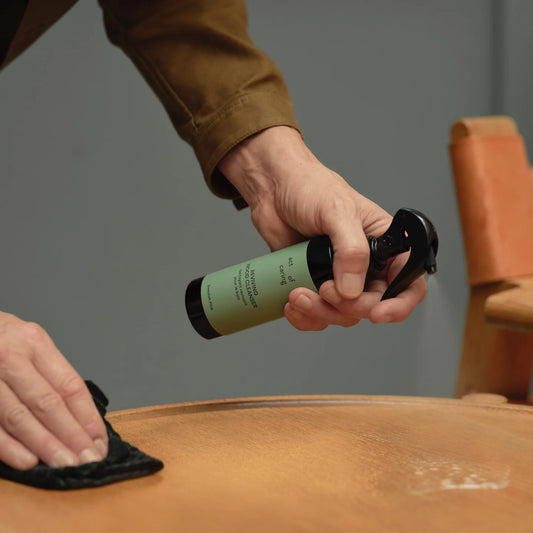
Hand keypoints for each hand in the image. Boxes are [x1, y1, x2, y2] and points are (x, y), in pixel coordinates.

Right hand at [0, 312, 107, 469]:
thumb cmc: (0, 340)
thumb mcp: (28, 343)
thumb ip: (49, 374)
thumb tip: (79, 417)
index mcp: (34, 342)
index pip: (69, 385)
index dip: (87, 416)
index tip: (99, 440)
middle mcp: (11, 357)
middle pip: (47, 402)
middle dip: (71, 435)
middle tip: (88, 459)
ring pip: (19, 417)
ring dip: (44, 445)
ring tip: (65, 464)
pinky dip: (9, 447)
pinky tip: (28, 461)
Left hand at [219, 126, 426, 330]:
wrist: (272, 188)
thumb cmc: (309, 186)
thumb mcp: (337, 211)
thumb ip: (351, 249)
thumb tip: (352, 289)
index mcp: (384, 244)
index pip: (408, 282)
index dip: (398, 304)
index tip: (377, 314)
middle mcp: (365, 264)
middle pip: (371, 305)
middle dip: (347, 307)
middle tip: (323, 290)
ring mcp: (339, 277)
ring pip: (342, 314)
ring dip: (321, 313)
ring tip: (298, 295)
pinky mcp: (313, 284)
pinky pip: (317, 315)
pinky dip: (306, 317)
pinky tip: (292, 305)